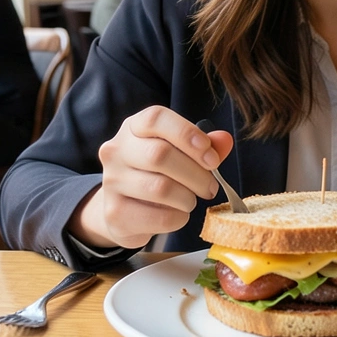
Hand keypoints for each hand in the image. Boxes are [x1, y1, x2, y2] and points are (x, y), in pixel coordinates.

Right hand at [68, 106, 233, 249]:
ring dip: (188, 198)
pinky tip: (178, 214)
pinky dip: (178, 218)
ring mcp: (111, 182)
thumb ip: (204, 146)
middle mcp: (115, 151)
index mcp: (133, 128)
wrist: (125, 210)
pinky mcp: (115, 213)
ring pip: (160, 188)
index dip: (187, 134)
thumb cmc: (157, 174)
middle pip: (160, 154)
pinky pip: (159, 217)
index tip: (211, 156)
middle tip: (211, 187)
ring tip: (191, 200)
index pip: (155, 118)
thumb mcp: (179, 154)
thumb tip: (225, 140)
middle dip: (196, 173)